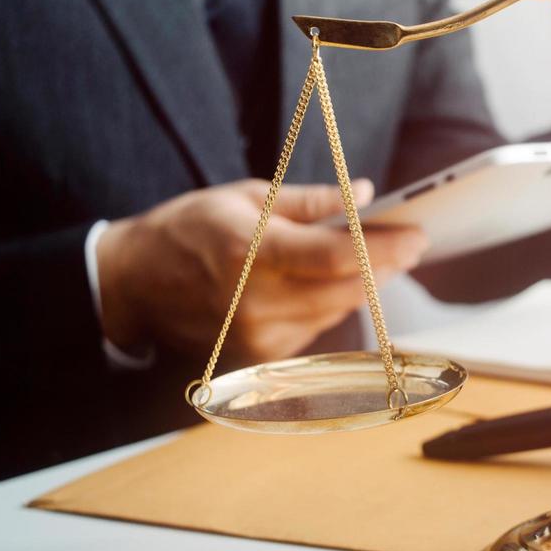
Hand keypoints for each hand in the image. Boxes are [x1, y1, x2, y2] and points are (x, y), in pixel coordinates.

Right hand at [96, 181, 426, 364]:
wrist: (132, 284)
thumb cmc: (186, 231)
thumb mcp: (242, 197)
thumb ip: (308, 201)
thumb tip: (365, 194)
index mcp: (249, 252)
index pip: (334, 258)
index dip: (384, 249)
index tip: (417, 236)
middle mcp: (254, 301)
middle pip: (345, 289)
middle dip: (386, 266)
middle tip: (410, 242)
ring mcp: (256, 335)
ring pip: (337, 310)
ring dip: (362, 285)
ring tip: (375, 256)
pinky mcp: (259, 357)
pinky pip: (316, 328)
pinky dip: (329, 304)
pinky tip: (325, 284)